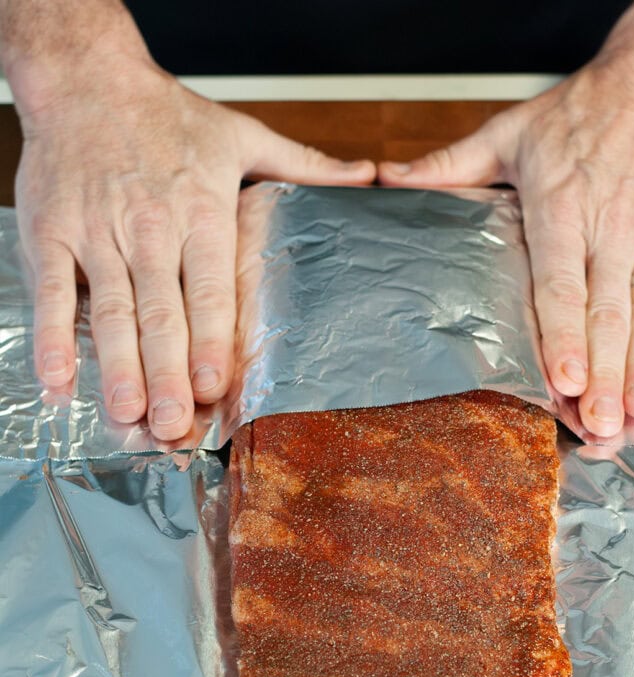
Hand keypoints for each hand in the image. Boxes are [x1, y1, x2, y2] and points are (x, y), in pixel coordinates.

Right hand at [17, 58, 374, 440]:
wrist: (85, 77)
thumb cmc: (166, 114)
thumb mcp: (242, 134)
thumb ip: (302, 165)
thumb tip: (365, 176)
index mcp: (200, 212)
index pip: (209, 289)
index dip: (210, 341)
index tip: (214, 386)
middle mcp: (149, 229)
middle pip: (161, 313)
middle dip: (166, 373)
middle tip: (173, 425)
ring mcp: (96, 234)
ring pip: (110, 311)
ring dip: (118, 367)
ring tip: (127, 413)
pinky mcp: (51, 235)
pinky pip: (51, 294)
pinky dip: (52, 340)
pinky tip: (58, 382)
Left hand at [379, 62, 633, 436]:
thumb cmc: (581, 111)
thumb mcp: (509, 133)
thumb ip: (450, 165)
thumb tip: (388, 181)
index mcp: (561, 208)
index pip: (559, 284)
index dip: (562, 336)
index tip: (563, 382)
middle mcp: (611, 224)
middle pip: (607, 312)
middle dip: (606, 374)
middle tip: (604, 426)